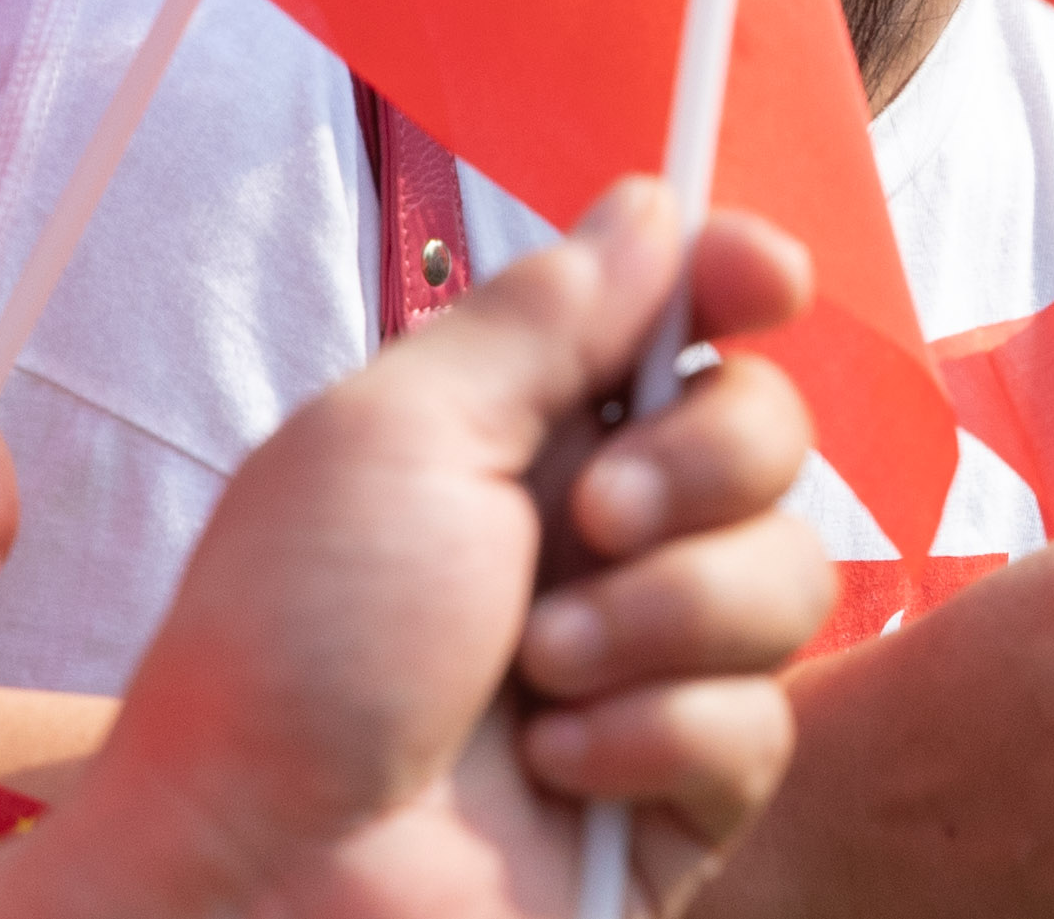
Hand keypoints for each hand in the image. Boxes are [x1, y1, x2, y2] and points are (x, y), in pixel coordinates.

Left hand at [0, 184, 834, 918]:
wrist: (263, 881)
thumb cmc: (284, 659)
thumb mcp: (393, 439)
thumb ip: (541, 315)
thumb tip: (651, 202)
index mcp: (527, 441)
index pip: (684, 319)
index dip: (741, 279)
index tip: (764, 280)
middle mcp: (602, 542)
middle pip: (770, 430)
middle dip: (705, 462)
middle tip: (592, 520)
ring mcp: (650, 665)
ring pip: (790, 575)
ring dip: (664, 615)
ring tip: (542, 672)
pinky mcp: (680, 791)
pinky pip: (760, 725)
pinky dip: (657, 735)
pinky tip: (559, 766)